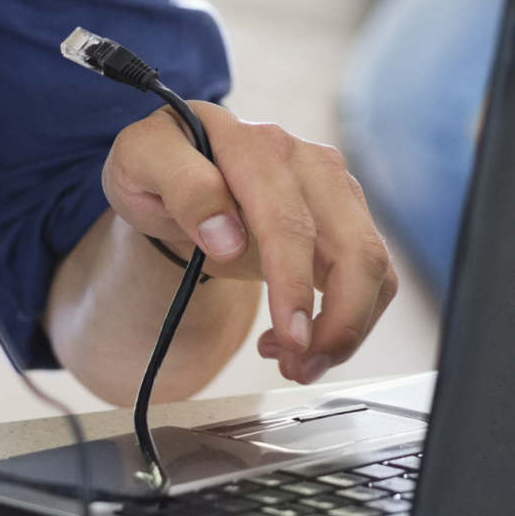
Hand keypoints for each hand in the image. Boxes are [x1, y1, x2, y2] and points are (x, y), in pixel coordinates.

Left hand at [102, 103, 397, 384]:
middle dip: (338, 322)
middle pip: (355, 248)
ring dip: (347, 329)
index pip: (288, 221)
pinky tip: (296, 338)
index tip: (289, 337)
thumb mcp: (142, 163)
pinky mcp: (346, 218)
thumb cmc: (160, 164)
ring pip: (372, 267)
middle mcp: (308, 163)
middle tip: (298, 368)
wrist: (179, 164)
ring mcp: (334, 190)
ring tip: (296, 365)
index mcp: (255, 147)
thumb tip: (226, 237)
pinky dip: (347, 320)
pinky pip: (372, 277)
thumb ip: (182, 188)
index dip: (293, 284)